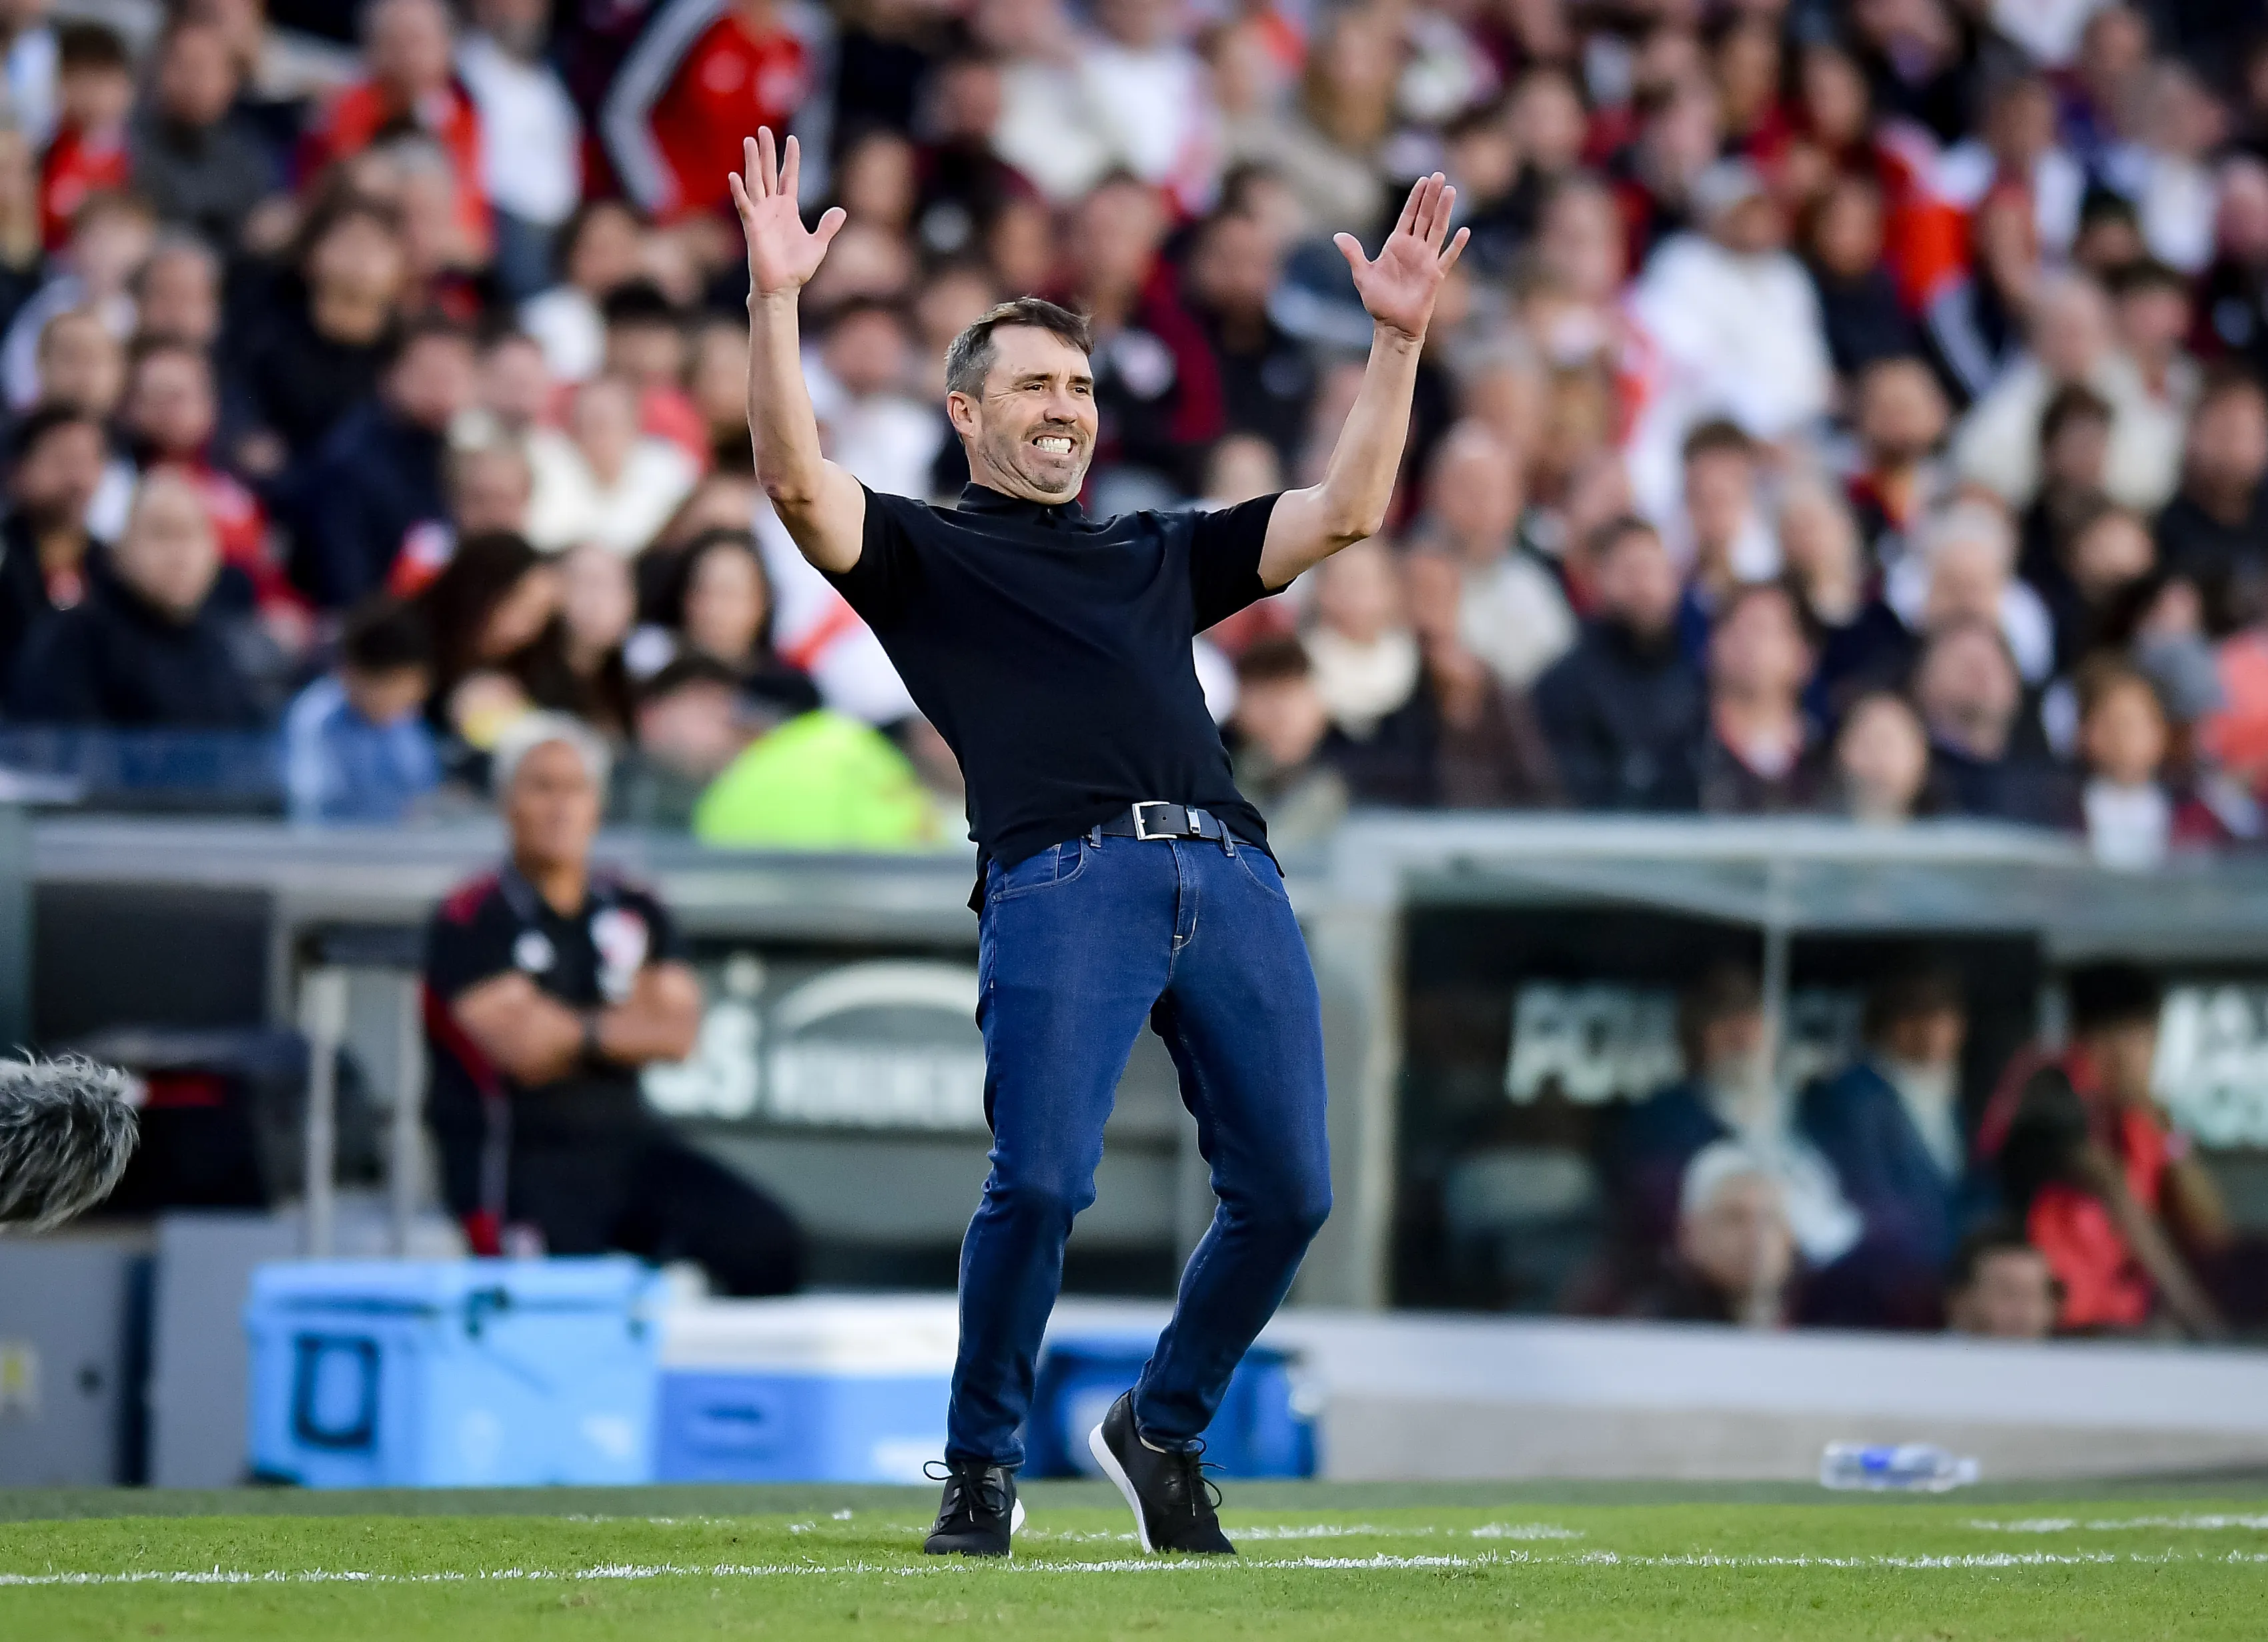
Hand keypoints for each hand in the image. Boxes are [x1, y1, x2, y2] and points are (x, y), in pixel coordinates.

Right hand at [728, 128, 845, 299]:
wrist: (783, 288)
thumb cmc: (797, 268)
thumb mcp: (819, 244)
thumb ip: (828, 226)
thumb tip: (841, 211)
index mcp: (788, 208)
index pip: (789, 177)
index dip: (791, 159)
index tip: (792, 139)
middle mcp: (773, 207)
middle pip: (768, 172)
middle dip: (766, 151)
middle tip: (763, 130)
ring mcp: (761, 215)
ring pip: (755, 182)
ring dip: (752, 162)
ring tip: (749, 140)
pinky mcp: (752, 226)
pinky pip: (745, 205)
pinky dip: (739, 191)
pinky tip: (733, 176)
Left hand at [1335, 173, 1469, 342]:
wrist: (1392, 325)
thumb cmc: (1378, 301)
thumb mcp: (1362, 275)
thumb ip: (1354, 254)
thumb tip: (1338, 236)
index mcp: (1397, 244)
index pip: (1408, 215)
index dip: (1416, 197)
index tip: (1423, 179)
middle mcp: (1414, 248)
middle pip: (1425, 216)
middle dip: (1431, 196)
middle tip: (1439, 175)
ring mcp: (1426, 260)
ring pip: (1437, 229)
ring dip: (1444, 211)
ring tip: (1450, 191)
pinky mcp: (1435, 276)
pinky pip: (1448, 258)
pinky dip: (1456, 246)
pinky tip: (1464, 231)